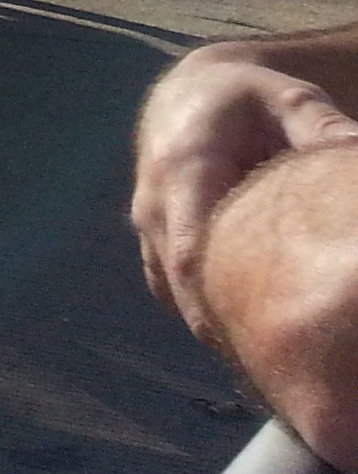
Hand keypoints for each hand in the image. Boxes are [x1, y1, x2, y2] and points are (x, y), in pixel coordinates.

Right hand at [134, 45, 357, 338]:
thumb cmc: (245, 99)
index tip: (272, 339)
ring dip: (227, 331)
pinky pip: (180, 298)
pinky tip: (263, 339)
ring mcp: (149, 234)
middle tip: (299, 375)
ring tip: (289, 364)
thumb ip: (323, 130)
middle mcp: (154, 209)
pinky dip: (215, 320)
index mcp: (180, 171)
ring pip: (182, 302)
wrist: (188, 98)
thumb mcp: (288, 99)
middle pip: (186, 291)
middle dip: (237, 334)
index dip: (224, 302)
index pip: (192, 252)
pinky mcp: (156, 253)